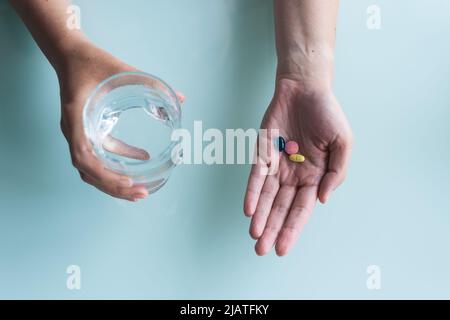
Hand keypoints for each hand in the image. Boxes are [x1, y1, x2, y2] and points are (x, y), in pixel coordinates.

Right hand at [57, 40, 183, 200]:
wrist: (70, 53)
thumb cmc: (92, 60)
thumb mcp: (122, 70)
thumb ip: (151, 85)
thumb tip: (181, 99)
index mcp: (76, 118)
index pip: (84, 157)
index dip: (105, 175)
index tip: (128, 182)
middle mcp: (72, 131)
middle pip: (88, 172)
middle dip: (114, 186)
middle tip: (142, 194)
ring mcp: (76, 133)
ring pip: (90, 169)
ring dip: (113, 182)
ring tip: (139, 190)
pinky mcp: (83, 131)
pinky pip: (97, 155)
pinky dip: (116, 162)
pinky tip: (140, 159)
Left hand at [244, 78, 352, 255]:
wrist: (305, 88)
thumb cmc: (327, 114)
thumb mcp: (343, 143)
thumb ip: (337, 172)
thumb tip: (323, 199)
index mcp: (315, 176)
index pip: (302, 209)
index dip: (292, 229)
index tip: (283, 249)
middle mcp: (294, 175)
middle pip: (282, 208)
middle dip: (272, 229)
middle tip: (262, 250)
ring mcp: (277, 165)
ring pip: (267, 197)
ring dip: (260, 217)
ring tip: (254, 236)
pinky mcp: (262, 153)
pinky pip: (256, 177)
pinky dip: (252, 193)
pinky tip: (249, 210)